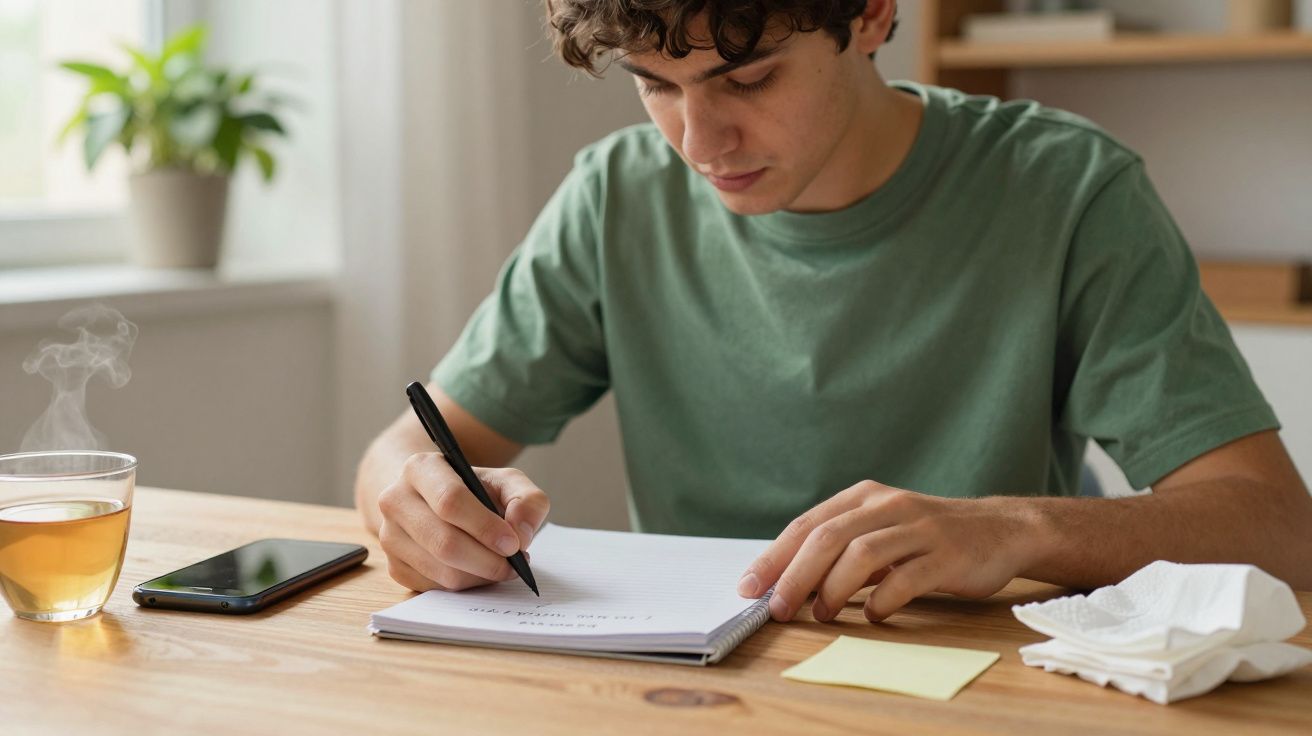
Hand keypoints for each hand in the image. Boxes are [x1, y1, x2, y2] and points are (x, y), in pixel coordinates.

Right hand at [376, 453, 549, 591]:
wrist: (435, 501)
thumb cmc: (474, 490)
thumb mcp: (507, 482)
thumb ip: (527, 500)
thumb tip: (521, 534)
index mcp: (421, 468)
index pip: (450, 501)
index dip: (485, 527)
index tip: (514, 544)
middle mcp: (395, 500)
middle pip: (444, 542)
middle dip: (487, 560)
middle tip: (515, 565)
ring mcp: (389, 536)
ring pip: (441, 570)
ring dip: (480, 575)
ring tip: (502, 566)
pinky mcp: (394, 566)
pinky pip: (434, 587)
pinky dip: (465, 585)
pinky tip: (479, 571)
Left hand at [737, 480, 1031, 622]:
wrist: (1000, 530)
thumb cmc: (928, 537)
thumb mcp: (880, 530)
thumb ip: (840, 550)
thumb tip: (787, 583)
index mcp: (865, 497)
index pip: (808, 524)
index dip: (775, 556)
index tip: (750, 586)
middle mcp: (889, 505)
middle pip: (828, 537)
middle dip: (795, 575)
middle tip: (777, 608)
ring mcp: (920, 528)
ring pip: (863, 554)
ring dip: (835, 589)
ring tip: (822, 613)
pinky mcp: (947, 554)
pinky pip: (906, 578)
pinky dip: (883, 600)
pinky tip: (875, 616)